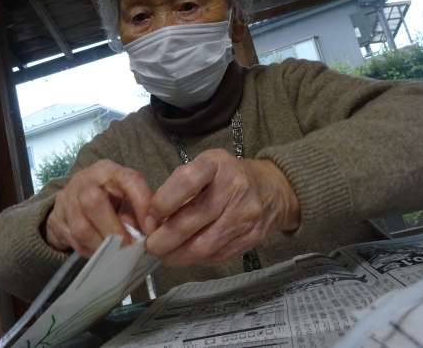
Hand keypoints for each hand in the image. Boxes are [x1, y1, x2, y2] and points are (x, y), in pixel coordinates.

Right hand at [45, 159, 154, 256]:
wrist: (73, 198)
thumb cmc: (109, 196)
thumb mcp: (126, 195)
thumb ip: (138, 209)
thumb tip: (150, 231)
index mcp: (108, 170)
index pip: (129, 180)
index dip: (142, 204)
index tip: (151, 228)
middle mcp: (84, 181)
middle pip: (94, 203)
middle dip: (115, 230)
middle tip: (130, 248)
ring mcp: (66, 200)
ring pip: (81, 227)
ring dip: (102, 245)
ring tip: (116, 254)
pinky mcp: (55, 219)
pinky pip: (72, 241)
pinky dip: (90, 250)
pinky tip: (101, 253)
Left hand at [145, 149, 298, 265]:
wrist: (271, 189)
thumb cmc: (225, 176)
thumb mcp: (203, 166)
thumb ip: (178, 187)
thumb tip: (152, 220)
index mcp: (217, 164)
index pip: (188, 181)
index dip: (165, 201)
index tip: (151, 215)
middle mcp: (234, 187)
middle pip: (194, 219)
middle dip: (166, 238)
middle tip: (150, 246)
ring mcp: (246, 214)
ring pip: (205, 244)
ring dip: (178, 254)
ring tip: (164, 255)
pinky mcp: (251, 237)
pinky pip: (217, 254)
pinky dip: (196, 259)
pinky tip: (185, 256)